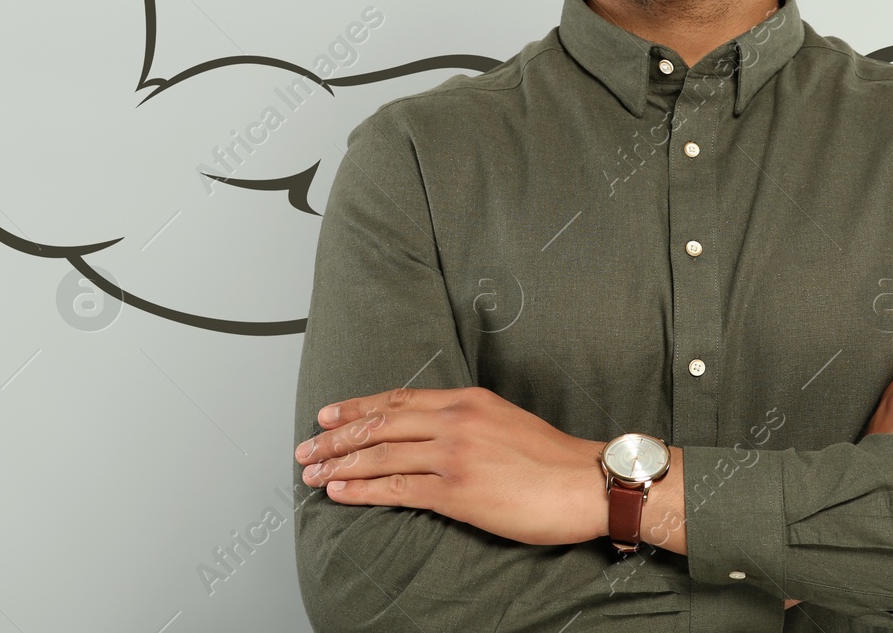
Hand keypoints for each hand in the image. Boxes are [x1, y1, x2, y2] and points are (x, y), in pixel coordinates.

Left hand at [293, 386, 604, 546]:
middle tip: (306, 448)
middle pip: (380, 424)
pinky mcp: (456, 491)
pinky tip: (340, 492)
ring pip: (381, 455)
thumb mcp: (506, 421)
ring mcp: (454, 454)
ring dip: (339, 464)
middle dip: (336, 437)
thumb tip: (436, 433)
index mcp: (468, 400)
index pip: (398, 399)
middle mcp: (456, 420)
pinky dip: (361, 490)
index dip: (358, 407)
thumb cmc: (553, 460)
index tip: (328, 415)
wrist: (585, 483)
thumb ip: (469, 422)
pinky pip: (396, 489)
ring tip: (312, 473)